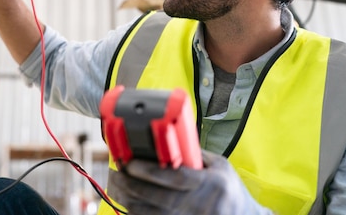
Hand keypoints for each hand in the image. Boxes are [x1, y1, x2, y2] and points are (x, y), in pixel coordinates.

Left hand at [110, 151, 271, 214]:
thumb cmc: (230, 189)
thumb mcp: (220, 166)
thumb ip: (194, 154)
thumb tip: (164, 139)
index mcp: (210, 184)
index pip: (174, 178)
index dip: (148, 171)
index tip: (129, 163)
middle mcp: (200, 206)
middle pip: (156, 198)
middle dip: (130, 185)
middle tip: (115, 173)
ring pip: (151, 214)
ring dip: (128, 201)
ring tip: (115, 187)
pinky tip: (127, 204)